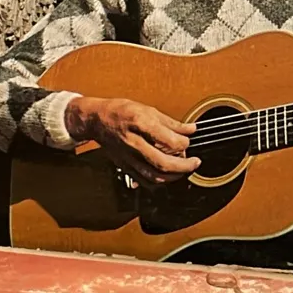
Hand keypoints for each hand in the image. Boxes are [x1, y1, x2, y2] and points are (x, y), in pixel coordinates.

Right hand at [63, 94, 200, 185]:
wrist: (97, 120)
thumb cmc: (121, 111)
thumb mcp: (148, 110)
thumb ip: (171, 122)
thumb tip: (191, 129)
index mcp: (140, 124)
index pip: (169, 141)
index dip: (184, 143)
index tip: (188, 141)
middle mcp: (134, 143)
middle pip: (162, 163)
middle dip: (184, 167)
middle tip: (195, 163)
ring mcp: (129, 158)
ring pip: (154, 177)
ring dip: (174, 177)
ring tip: (184, 170)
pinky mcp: (126, 167)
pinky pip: (145, 181)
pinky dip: (160, 182)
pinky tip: (168, 176)